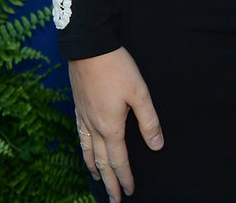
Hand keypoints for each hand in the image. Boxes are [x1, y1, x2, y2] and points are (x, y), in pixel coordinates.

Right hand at [68, 47, 163, 202]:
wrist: (89, 49)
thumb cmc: (117, 68)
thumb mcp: (140, 93)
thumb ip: (149, 121)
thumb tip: (157, 146)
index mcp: (110, 127)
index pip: (119, 160)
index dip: (125, 177)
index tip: (130, 192)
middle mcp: (93, 127)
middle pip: (100, 162)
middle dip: (108, 182)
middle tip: (113, 200)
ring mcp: (83, 118)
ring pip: (86, 152)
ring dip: (94, 169)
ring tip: (98, 180)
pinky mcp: (78, 108)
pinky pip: (79, 138)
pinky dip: (82, 151)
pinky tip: (84, 150)